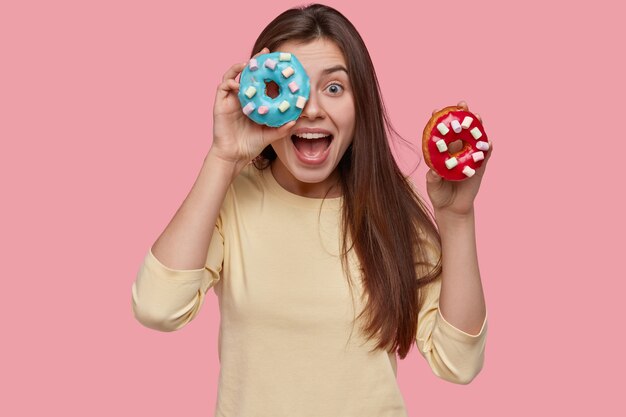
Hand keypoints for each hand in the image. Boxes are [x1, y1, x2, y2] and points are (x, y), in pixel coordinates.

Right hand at [210, 47, 294, 168]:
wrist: (234, 156)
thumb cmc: (250, 145)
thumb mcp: (269, 135)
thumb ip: (281, 128)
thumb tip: (295, 121)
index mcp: (252, 102)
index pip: (260, 81)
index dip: (266, 70)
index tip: (277, 61)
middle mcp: (241, 98)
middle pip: (246, 74)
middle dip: (254, 62)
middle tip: (265, 53)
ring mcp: (230, 100)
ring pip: (232, 76)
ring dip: (239, 67)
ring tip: (249, 63)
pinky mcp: (220, 104)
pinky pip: (222, 87)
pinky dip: (230, 82)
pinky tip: (238, 84)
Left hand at [426, 101, 492, 216]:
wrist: (452, 208)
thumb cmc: (439, 194)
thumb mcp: (433, 186)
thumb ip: (433, 178)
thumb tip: (434, 171)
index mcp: (443, 153)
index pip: (441, 134)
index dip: (439, 121)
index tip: (436, 110)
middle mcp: (457, 152)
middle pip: (460, 130)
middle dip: (462, 116)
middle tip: (463, 104)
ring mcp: (469, 158)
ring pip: (474, 139)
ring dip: (477, 127)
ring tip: (477, 116)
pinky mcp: (479, 167)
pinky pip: (485, 156)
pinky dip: (488, 148)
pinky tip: (489, 141)